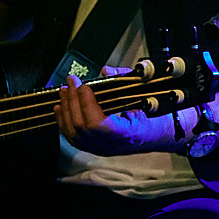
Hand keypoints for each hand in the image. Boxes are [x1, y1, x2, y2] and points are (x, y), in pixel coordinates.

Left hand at [54, 74, 177, 155]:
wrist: (156, 134)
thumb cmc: (152, 116)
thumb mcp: (145, 94)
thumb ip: (124, 80)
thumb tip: (106, 70)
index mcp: (126, 135)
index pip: (96, 123)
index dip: (86, 102)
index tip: (83, 84)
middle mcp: (111, 145)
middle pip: (81, 127)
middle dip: (73, 101)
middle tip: (71, 82)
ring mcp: (100, 148)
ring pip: (73, 133)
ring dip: (66, 109)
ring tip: (64, 92)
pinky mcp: (93, 147)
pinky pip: (72, 136)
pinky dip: (64, 120)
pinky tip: (62, 107)